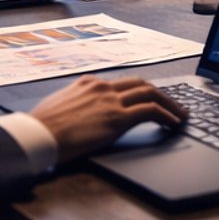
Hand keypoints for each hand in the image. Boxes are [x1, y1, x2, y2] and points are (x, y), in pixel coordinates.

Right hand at [28, 76, 187, 160]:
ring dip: (170, 103)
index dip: (139, 92)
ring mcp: (110, 101)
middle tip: (174, 104)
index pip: (121, 84)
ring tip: (181, 114)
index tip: (150, 99)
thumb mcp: (58, 108)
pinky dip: (166, 115)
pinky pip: (150, 111)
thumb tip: (79, 117)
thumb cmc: (40, 129)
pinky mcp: (117, 118)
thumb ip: (74, 106)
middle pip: (140, 83)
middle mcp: (102, 87)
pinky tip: (174, 124)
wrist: (36, 135)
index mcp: (87, 84)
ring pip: (151, 93)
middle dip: (161, 93)